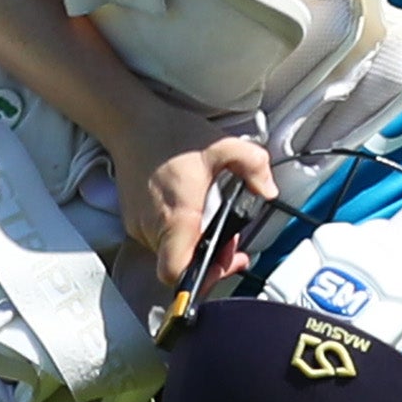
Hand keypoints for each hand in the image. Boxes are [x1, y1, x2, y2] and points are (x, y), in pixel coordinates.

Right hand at [122, 129, 278, 284]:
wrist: (133, 124)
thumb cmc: (170, 135)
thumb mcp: (221, 145)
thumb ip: (253, 164)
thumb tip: (268, 190)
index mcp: (176, 215)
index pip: (175, 271)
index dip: (201, 278)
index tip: (224, 262)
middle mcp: (153, 226)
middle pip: (180, 267)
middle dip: (210, 261)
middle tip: (231, 245)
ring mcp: (140, 225)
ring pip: (170, 255)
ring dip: (195, 248)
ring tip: (213, 227)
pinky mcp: (134, 221)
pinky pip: (160, 242)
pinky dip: (180, 237)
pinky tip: (193, 217)